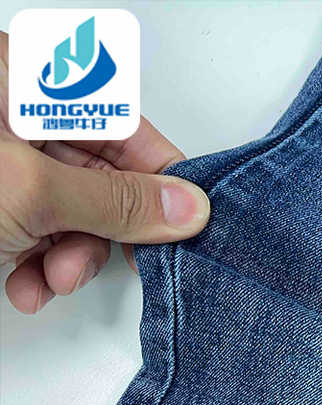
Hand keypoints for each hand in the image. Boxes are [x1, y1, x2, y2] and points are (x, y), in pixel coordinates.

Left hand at [0, 30, 209, 312]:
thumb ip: (118, 202)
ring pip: (73, 214)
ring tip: (49, 280)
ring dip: (70, 258)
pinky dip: (40, 268)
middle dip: (101, 230)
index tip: (186, 213)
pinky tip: (22, 287)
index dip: (158, 169)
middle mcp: (10, 120)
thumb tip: (187, 207)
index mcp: (17, 84)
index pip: (118, 119)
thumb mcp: (30, 194)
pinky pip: (41, 235)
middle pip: (97, 174)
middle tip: (105, 260)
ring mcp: (1, 167)